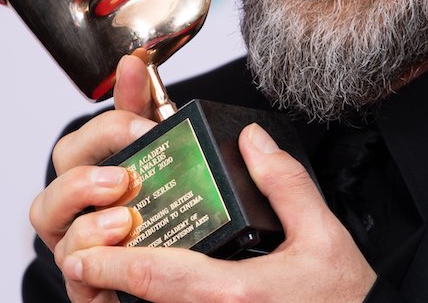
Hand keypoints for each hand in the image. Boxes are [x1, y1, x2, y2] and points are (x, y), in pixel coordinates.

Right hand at [29, 55, 160, 302]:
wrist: (179, 275)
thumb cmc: (161, 208)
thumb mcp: (160, 154)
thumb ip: (145, 111)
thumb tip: (132, 62)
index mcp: (90, 175)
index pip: (81, 143)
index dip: (110, 128)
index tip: (148, 126)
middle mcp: (74, 210)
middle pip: (55, 183)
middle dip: (85, 176)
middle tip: (125, 176)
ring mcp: (76, 248)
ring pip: (48, 222)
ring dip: (84, 217)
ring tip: (124, 218)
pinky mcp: (87, 283)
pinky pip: (73, 270)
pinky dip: (90, 258)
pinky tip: (118, 250)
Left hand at [59, 122, 376, 302]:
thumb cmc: (344, 298)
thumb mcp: (323, 234)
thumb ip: (284, 184)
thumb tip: (251, 141)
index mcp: (235, 293)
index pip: (156, 278)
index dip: (112, 265)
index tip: (83, 254)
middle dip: (105, 284)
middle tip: (83, 260)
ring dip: (127, 299)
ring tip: (107, 276)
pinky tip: (148, 292)